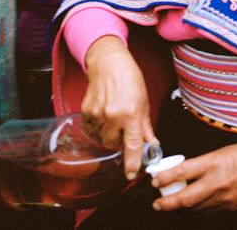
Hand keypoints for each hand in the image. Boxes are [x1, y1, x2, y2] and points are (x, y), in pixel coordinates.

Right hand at [82, 35, 156, 179]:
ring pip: (101, 137)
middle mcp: (113, 116)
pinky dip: (98, 125)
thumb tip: (151, 145)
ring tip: (113, 115)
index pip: (132, 145)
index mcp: (131, 114)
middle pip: (113, 144)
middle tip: (123, 128)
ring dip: (108, 133)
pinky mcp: (86, 111)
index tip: (131, 173)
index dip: (132, 162)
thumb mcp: (144, 102)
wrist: (109, 63)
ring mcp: (98, 114)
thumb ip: (145, 127)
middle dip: (118, 141)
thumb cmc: (129, 79)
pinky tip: (104, 112)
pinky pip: (91, 128)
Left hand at [151, 137, 236, 211]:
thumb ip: (196, 165)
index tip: (154, 181)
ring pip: (196, 208)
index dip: (164, 178)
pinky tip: (194, 203)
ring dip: (182, 206)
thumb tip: (177, 173)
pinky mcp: (230, 207)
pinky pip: (208, 210)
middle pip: (186, 199)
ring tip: (173, 202)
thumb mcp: (215, 154)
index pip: (182, 172)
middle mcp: (217, 182)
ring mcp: (224, 198)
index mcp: (212, 164)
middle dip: (167, 204)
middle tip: (157, 204)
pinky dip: (198, 207)